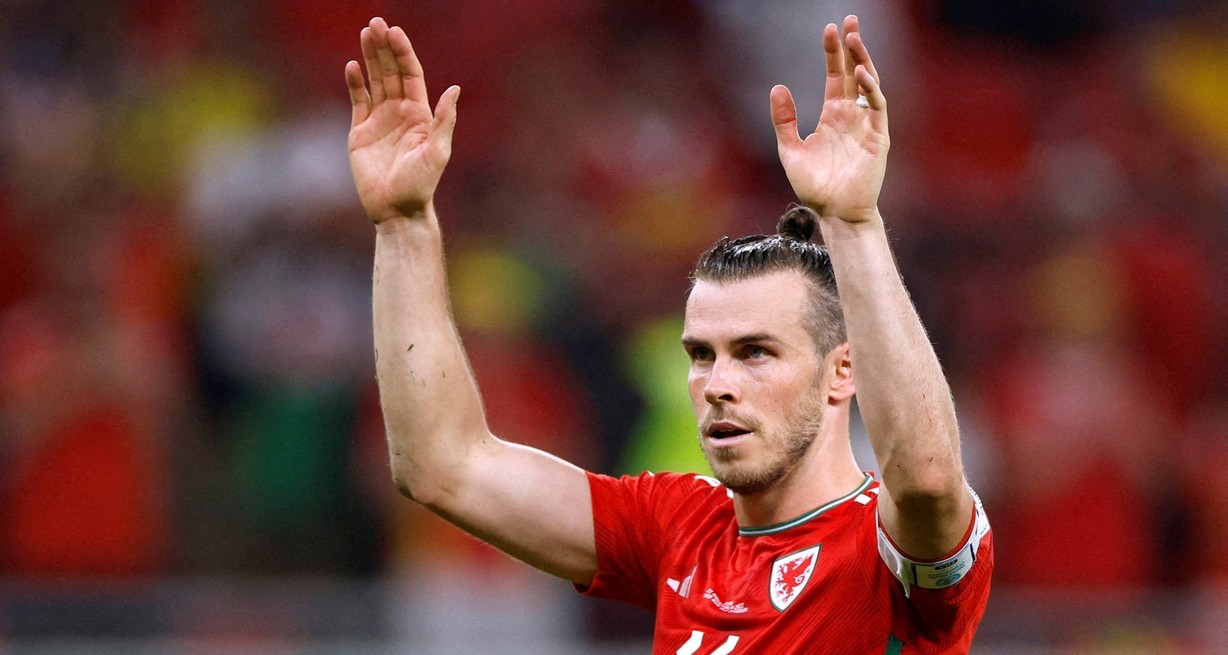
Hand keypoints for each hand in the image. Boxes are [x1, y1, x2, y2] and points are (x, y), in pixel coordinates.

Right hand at [346, 17, 459, 223]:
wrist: (396, 209)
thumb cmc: (420, 185)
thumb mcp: (437, 152)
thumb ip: (444, 120)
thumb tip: (454, 89)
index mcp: (420, 114)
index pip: (411, 75)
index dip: (403, 53)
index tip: (395, 33)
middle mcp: (400, 112)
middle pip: (391, 72)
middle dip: (384, 47)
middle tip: (376, 23)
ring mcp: (379, 120)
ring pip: (375, 81)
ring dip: (370, 57)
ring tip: (365, 33)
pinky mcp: (360, 132)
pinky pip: (358, 101)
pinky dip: (355, 84)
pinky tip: (352, 66)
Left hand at [771, 15, 888, 225]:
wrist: (834, 213)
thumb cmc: (815, 187)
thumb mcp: (791, 150)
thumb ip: (784, 120)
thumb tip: (777, 87)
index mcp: (832, 115)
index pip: (835, 75)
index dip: (832, 53)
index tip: (829, 28)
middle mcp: (851, 115)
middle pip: (854, 72)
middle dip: (852, 46)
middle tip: (849, 19)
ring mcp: (866, 124)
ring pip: (869, 84)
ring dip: (863, 60)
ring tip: (853, 38)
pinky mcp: (878, 137)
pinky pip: (876, 107)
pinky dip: (870, 89)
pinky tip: (860, 73)